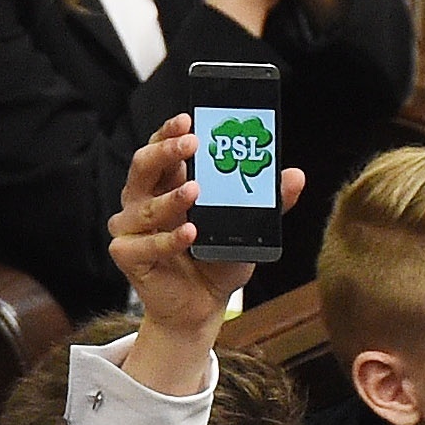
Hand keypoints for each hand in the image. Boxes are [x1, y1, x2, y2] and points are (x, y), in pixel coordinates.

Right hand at [106, 116, 305, 394]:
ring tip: (195, 190)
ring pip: (146, 205)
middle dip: (166, 151)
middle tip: (192, 143)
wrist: (203, 306)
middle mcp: (142, 200)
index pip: (161, 148)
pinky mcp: (128, 255)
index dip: (169, 131)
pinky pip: (148, 244)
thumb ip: (270, 202)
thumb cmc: (218, 259)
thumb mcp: (248, 227)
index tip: (189, 119)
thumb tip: (296, 175)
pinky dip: (170, 239)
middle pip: (143, 166)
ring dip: (172, 198)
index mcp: (165, 182)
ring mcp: (130, 227)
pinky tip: (190, 233)